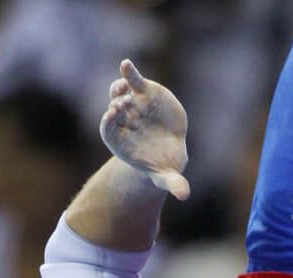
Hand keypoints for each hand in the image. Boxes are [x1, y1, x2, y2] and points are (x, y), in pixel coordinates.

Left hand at [100, 59, 190, 200]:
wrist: (168, 150)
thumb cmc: (162, 166)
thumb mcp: (166, 177)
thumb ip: (171, 184)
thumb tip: (185, 195)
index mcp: (120, 141)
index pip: (108, 130)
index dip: (108, 122)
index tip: (111, 116)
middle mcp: (123, 122)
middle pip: (115, 111)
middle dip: (117, 106)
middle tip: (123, 103)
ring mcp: (133, 105)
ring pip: (119, 94)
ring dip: (119, 89)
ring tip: (123, 85)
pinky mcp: (144, 92)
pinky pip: (133, 81)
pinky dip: (129, 73)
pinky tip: (126, 65)